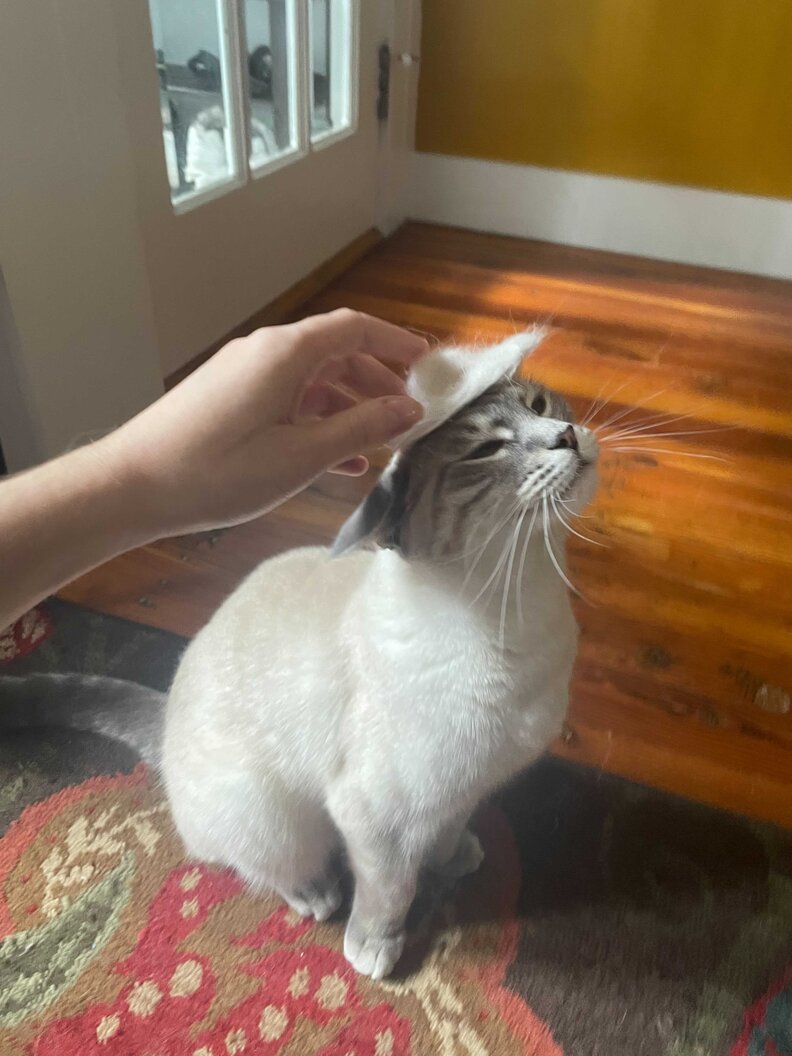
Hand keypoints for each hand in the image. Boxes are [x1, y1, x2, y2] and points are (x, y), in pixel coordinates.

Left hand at [97, 309, 426, 535]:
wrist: (133, 486)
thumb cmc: (218, 470)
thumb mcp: (301, 454)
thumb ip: (361, 428)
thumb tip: (410, 409)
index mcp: (286, 353)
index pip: (355, 329)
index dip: (396, 342)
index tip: (428, 363)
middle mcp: (264, 352)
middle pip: (335, 352)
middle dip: (376, 380)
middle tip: (408, 413)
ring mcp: (243, 374)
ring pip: (311, 379)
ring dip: (348, 405)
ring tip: (379, 442)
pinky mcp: (228, 399)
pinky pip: (286, 398)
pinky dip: (317, 420)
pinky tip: (336, 459)